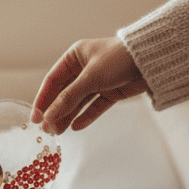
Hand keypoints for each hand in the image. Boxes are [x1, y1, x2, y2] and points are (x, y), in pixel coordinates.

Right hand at [30, 37, 148, 133]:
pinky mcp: (112, 92)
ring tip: (58, 132)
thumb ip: (68, 98)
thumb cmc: (119, 58)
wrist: (153, 60)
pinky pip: (95, 107)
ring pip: (78, 102)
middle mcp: (84, 68)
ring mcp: (98, 81)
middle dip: (55, 111)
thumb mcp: (90, 78)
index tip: (36, 117)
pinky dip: (86, 117)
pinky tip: (76, 127)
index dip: (43, 99)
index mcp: (74, 57)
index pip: (52, 81)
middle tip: (46, 129)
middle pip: (64, 93)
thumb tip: (49, 117)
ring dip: (68, 116)